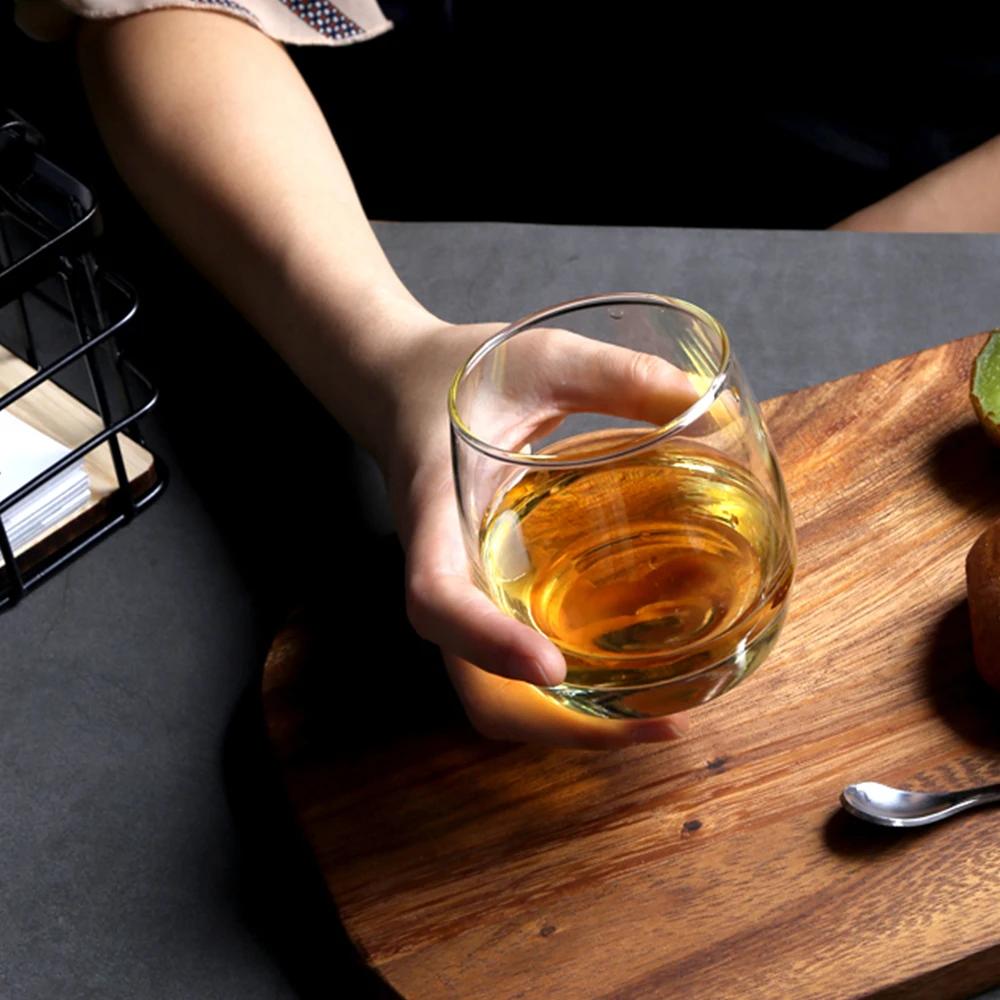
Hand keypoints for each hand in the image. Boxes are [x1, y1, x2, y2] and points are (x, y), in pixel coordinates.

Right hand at [376, 318, 696, 747]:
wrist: (398, 386)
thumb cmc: (458, 371)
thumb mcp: (537, 356)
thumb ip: (614, 375)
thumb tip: (707, 409)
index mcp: (433, 511)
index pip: (435, 598)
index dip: (484, 643)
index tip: (551, 669)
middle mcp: (442, 567)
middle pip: (472, 685)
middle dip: (555, 727)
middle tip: (658, 725)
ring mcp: (463, 588)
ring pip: (492, 692)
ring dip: (567, 724)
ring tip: (659, 719)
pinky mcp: (485, 591)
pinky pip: (511, 665)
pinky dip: (568, 691)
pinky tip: (630, 671)